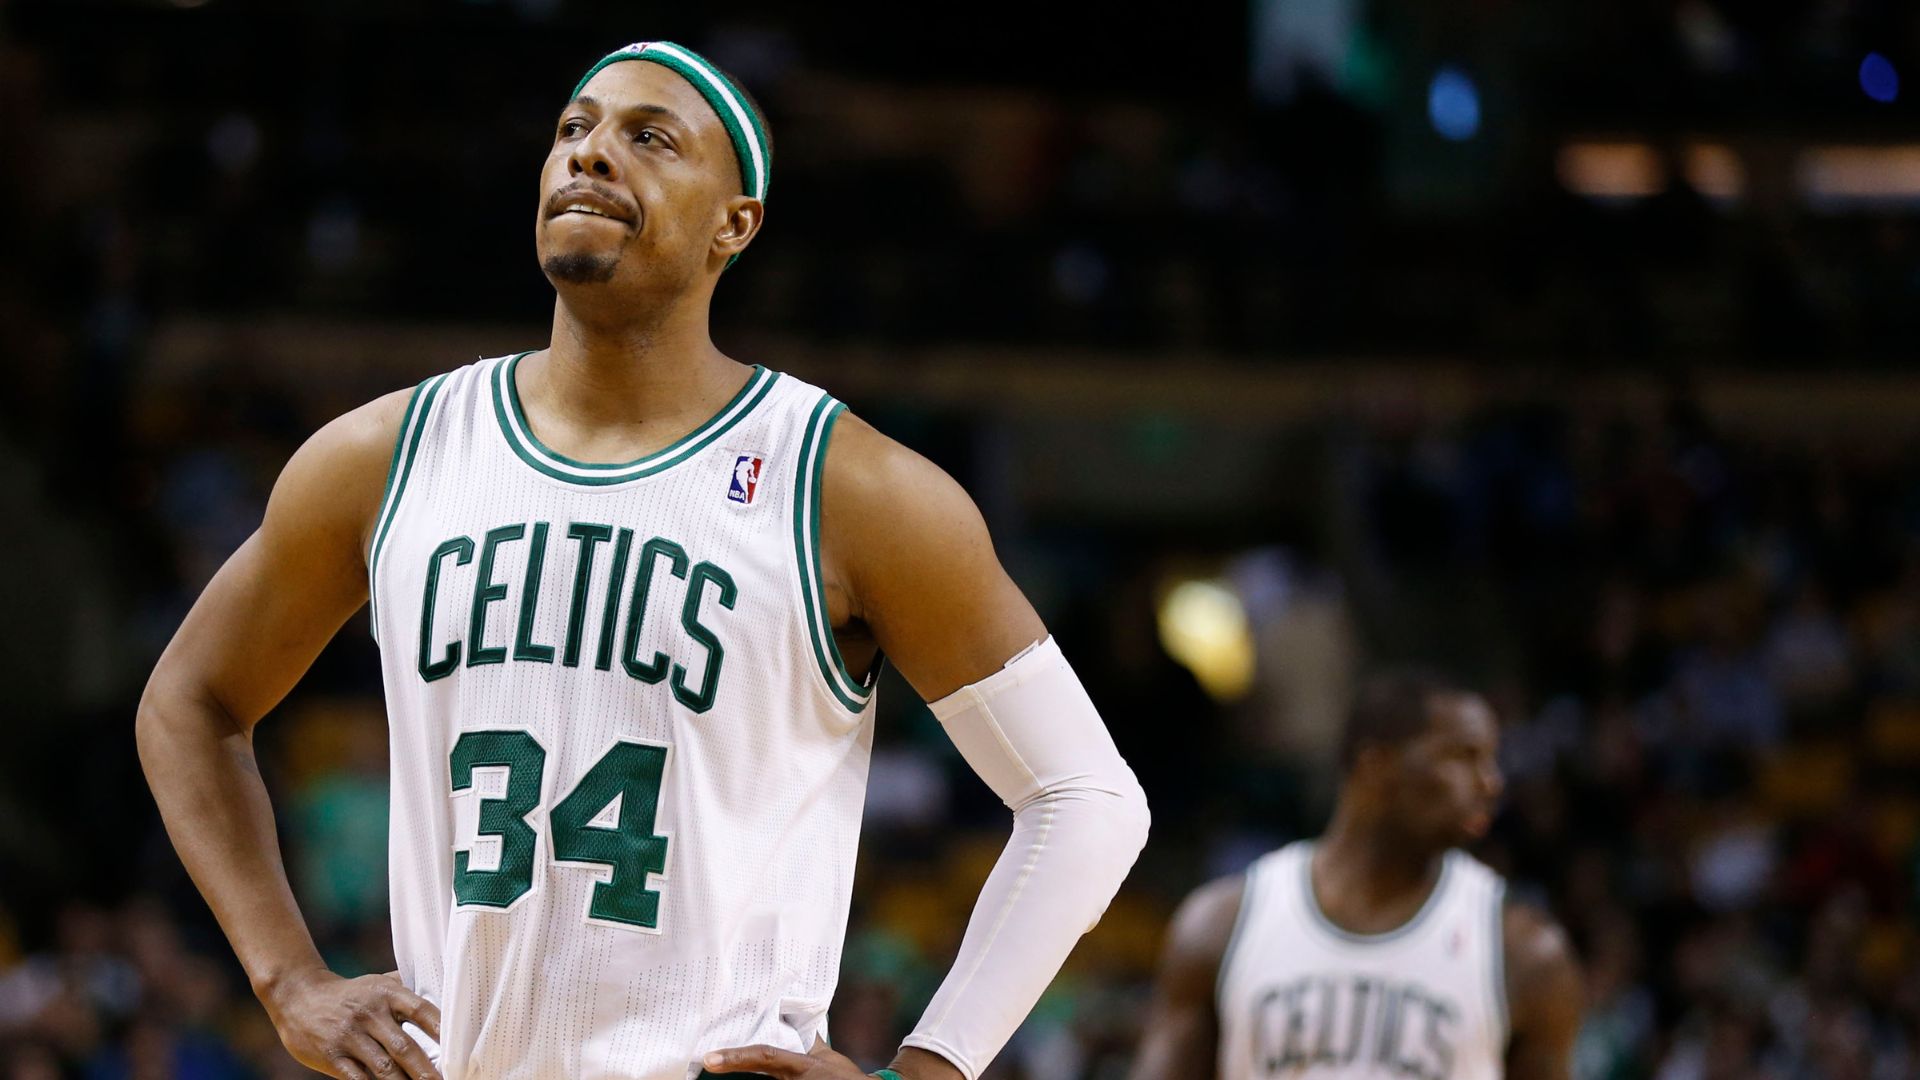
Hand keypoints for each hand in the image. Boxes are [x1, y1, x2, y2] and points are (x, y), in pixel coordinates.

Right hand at [258, 966, 441, 1079]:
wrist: (298, 995)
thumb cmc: (350, 993)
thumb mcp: (378, 982)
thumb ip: (407, 989)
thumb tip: (446, 990)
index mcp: (387, 993)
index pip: (422, 1011)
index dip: (442, 1029)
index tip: (460, 1046)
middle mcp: (370, 1013)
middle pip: (405, 1046)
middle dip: (427, 1069)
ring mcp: (350, 1036)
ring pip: (383, 1067)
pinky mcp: (333, 1055)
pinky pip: (357, 1078)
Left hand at [703, 1040, 962, 1079]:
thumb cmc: (843, 1077)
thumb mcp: (826, 1057)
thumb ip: (808, 1040)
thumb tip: (792, 1016)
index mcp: (800, 1066)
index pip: (764, 1056)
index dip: (736, 1056)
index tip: (709, 1058)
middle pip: (758, 1078)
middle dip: (734, 1068)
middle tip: (708, 1066)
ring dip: (745, 1076)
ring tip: (721, 1069)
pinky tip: (737, 1073)